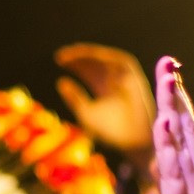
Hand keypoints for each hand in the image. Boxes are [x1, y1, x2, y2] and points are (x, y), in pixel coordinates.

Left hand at [54, 43, 154, 161]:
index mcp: (102, 88)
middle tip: (61, 56)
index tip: (58, 59)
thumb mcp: (86, 114)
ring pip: (107, 59)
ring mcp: (125, 78)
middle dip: (79, 56)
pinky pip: (122, 62)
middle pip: (94, 62)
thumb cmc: (110, 132)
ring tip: (73, 53)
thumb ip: (75, 98)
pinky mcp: (136, 78)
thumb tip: (60, 81)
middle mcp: (113, 81)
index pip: (87, 70)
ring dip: (91, 54)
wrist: (132, 140)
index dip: (74, 63)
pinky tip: (92, 57)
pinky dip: (108, 58)